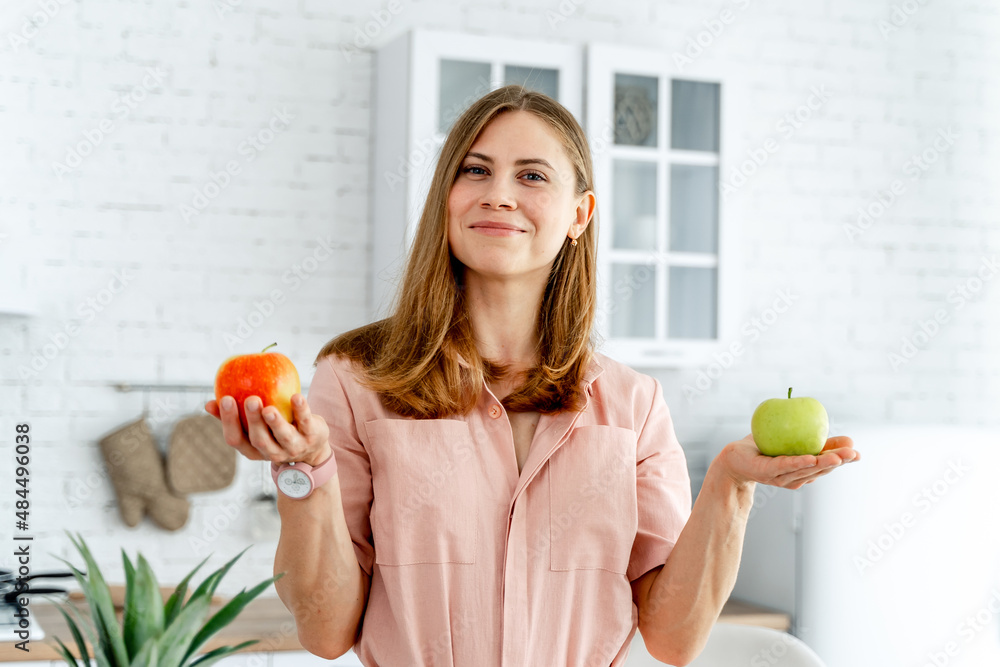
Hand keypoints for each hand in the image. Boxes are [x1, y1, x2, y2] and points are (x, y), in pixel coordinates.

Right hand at [204, 393, 331, 466]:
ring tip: (268, 408)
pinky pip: (305, 422)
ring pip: (283, 436)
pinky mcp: (312, 435)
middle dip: (253, 421)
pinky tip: (296, 397)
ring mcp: (294, 446)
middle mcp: (273, 452)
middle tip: (250, 400)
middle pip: (260, 440)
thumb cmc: (276, 432)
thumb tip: (209, 403)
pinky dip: (301, 410)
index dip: (229, 422)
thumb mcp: (255, 429)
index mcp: (254, 450)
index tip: (224, 399)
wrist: (313, 446)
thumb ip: (235, 416)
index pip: (236, 439)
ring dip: (275, 422)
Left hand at [716, 434, 858, 490]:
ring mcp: (781, 477)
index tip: (858, 453)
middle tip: (854, 454)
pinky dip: (799, 463)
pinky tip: (811, 458)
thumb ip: (810, 436)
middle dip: (838, 463)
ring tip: (839, 457)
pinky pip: (784, 466)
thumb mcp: (791, 439)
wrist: (735, 457)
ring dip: (823, 464)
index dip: (842, 460)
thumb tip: (829, 422)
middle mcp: (795, 477)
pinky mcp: (766, 472)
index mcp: (803, 470)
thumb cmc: (764, 447)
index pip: (826, 465)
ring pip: (805, 470)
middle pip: (819, 470)